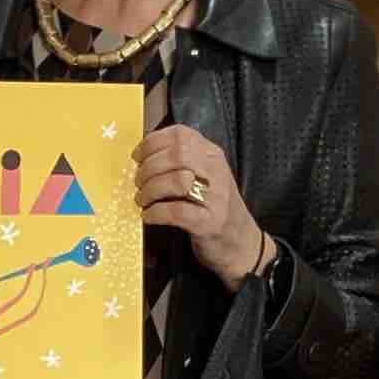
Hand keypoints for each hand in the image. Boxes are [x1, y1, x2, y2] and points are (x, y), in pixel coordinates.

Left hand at [137, 123, 262, 283]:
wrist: (240, 242)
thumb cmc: (213, 208)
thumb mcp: (204, 176)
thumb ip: (181, 162)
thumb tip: (143, 157)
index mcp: (212, 155)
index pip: (180, 135)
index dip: (152, 143)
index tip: (137, 156)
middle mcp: (216, 171)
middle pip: (177, 155)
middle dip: (149, 167)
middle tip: (138, 182)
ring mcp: (216, 197)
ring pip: (176, 180)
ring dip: (150, 190)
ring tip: (142, 200)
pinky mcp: (210, 222)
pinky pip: (177, 211)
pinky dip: (156, 212)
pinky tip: (148, 216)